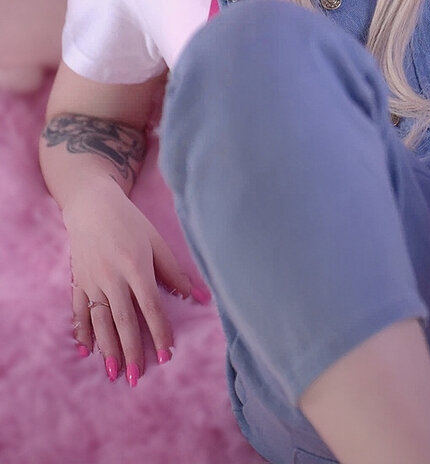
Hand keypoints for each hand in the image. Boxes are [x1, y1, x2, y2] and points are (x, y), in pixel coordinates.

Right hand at [63, 175, 205, 384]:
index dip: (160, 331)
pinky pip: (78, 311)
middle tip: (137, 376)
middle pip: (123, 319)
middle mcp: (112, 276)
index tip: (167, 355)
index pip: (150, 305)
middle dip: (131, 349)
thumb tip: (200, 297)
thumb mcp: (156, 241)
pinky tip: (85, 352)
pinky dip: (81, 332)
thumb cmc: (130, 222)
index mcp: (136, 265)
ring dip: (107, 348)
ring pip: (99, 320)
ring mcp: (91, 280)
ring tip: (114, 372)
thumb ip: (175, 271)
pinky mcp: (78, 281)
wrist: (92, 205)